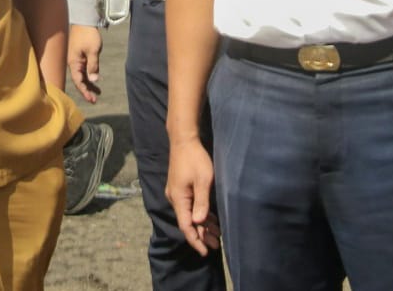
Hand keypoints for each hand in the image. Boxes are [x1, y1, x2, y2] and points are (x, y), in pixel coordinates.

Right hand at [68, 25, 102, 102]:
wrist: (84, 20)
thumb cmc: (88, 35)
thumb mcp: (93, 51)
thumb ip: (93, 66)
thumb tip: (93, 80)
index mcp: (74, 62)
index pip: (78, 81)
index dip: (84, 91)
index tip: (91, 99)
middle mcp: (73, 63)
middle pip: (79, 80)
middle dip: (86, 90)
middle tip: (94, 100)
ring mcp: (76, 59)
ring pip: (81, 75)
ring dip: (88, 84)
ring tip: (97, 93)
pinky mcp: (79, 56)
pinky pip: (83, 69)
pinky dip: (89, 76)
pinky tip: (95, 81)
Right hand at [167, 138, 219, 255]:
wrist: (183, 140)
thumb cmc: (195, 159)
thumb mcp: (203, 180)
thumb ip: (201, 202)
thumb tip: (198, 222)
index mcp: (179, 198)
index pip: (185, 225)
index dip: (195, 240)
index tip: (205, 252)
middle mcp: (175, 198)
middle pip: (187, 222)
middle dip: (202, 235)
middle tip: (216, 245)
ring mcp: (176, 193)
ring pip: (189, 214)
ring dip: (202, 225)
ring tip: (217, 235)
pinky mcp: (180, 188)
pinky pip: (189, 206)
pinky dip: (200, 215)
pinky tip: (210, 219)